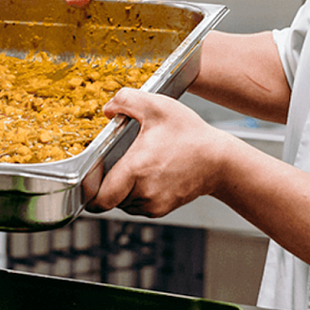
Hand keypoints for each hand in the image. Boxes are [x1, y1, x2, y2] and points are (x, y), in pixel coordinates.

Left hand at [86, 89, 230, 217]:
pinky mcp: (162, 209)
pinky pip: (138, 205)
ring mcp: (154, 204)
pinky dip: (137, 193)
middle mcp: (143, 193)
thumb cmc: (191, 135)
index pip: (100, 198)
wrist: (219, 160)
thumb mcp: (157, 106)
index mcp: (136, 170)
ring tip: (138, 166)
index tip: (92, 176)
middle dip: (107, 182)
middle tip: (116, 163)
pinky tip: (149, 174)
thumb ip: (126, 100)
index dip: (90, 189)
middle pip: (109, 198)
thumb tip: (108, 109)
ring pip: (123, 203)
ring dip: (122, 189)